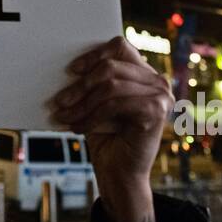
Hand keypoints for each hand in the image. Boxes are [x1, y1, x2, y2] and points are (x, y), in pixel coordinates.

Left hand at [48, 36, 174, 221]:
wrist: (119, 174)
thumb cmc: (106, 136)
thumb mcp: (96, 103)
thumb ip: (92, 82)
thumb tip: (67, 67)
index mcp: (145, 73)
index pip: (120, 47)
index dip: (94, 55)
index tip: (71, 70)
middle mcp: (157, 81)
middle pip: (112, 66)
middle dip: (81, 85)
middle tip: (60, 101)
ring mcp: (161, 95)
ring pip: (111, 85)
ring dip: (82, 102)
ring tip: (65, 115)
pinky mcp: (156, 111)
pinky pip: (115, 103)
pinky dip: (93, 115)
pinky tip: (80, 127)